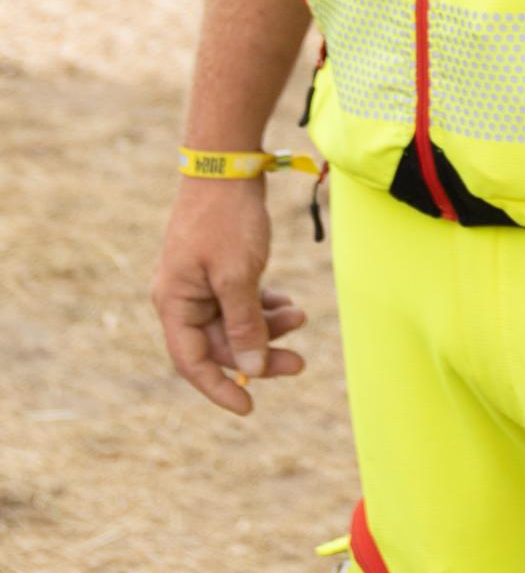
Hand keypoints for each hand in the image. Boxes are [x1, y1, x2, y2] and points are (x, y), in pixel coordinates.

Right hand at [150, 179, 306, 416]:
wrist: (227, 162)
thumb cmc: (227, 219)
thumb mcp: (237, 276)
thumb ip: (244, 326)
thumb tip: (250, 371)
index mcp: (174, 304)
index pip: (193, 363)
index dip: (220, 389)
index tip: (249, 409)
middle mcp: (182, 297)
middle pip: (221, 344)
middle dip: (260, 354)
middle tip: (300, 362)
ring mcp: (200, 282)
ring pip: (235, 322)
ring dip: (268, 326)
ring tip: (301, 316)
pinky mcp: (218, 266)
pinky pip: (240, 300)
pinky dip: (263, 304)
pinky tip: (287, 301)